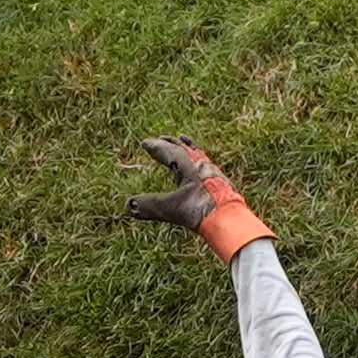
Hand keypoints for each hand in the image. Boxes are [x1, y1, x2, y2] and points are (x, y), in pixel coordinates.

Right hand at [124, 137, 273, 262]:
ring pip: (197, 154)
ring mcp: (212, 172)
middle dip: (171, 144)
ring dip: (187, 148)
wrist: (229, 219)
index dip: (156, 148)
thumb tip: (128, 206)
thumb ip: (150, 206)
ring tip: (183, 143)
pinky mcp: (220, 182)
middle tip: (162, 138)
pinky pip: (206, 164)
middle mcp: (200, 165)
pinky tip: (200, 166)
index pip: (169, 152)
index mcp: (188, 166)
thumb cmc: (201, 211)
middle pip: (184, 149)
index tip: (145, 143)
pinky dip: (198, 160)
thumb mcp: (171, 208)